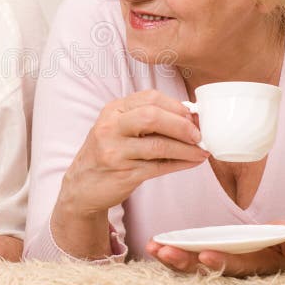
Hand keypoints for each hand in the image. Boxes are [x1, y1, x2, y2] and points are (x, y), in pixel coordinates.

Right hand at [57, 89, 208, 217]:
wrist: (82, 186)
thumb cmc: (108, 153)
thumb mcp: (119, 128)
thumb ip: (147, 119)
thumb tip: (190, 117)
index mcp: (113, 110)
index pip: (149, 98)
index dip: (176, 105)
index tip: (193, 115)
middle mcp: (110, 127)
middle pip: (152, 116)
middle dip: (182, 125)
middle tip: (199, 134)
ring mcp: (115, 151)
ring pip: (159, 145)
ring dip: (186, 149)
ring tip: (202, 151)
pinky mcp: (123, 173)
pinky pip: (159, 167)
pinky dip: (180, 164)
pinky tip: (192, 162)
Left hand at [146, 222, 284, 276]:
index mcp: (257, 264)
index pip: (237, 264)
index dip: (221, 261)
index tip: (204, 254)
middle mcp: (237, 269)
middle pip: (208, 269)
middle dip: (185, 261)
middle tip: (164, 252)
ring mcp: (224, 265)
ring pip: (195, 267)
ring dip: (173, 259)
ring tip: (153, 249)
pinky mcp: (215, 258)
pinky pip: (191, 259)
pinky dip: (174, 253)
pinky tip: (155, 247)